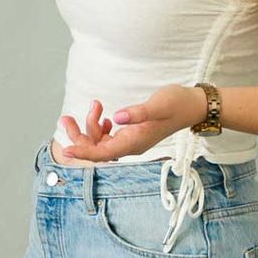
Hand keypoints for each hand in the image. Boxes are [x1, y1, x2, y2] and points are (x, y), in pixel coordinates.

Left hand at [58, 86, 207, 162]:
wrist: (192, 106)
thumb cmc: (176, 104)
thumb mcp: (158, 105)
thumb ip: (138, 112)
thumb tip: (118, 117)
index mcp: (135, 142)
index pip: (103, 153)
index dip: (83, 151)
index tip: (66, 150)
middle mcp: (131, 145)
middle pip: (97, 149)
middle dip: (79, 136)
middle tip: (65, 118)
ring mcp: (131, 141)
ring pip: (101, 142)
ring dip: (90, 127)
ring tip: (94, 104)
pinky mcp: (132, 134)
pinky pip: (109, 137)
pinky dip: (101, 126)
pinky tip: (103, 114)